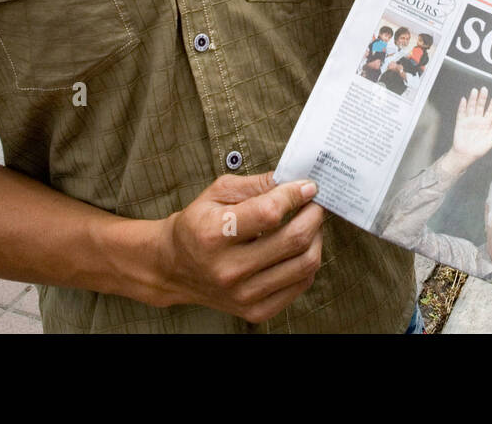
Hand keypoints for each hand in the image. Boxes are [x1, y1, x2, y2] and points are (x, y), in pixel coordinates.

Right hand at [155, 172, 323, 323]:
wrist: (175, 267)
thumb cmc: (198, 224)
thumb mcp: (218, 192)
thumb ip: (256, 184)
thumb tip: (294, 181)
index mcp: (214, 234)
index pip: (269, 213)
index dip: (295, 195)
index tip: (307, 186)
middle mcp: (228, 269)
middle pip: (293, 240)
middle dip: (313, 215)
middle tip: (315, 203)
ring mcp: (243, 294)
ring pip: (304, 264)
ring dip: (316, 237)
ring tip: (310, 223)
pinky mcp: (255, 311)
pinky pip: (301, 285)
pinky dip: (308, 262)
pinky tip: (300, 248)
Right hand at [447, 87, 491, 170]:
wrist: (466, 155)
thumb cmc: (479, 149)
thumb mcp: (491, 140)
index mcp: (486, 125)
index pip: (490, 112)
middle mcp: (477, 121)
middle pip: (480, 106)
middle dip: (482, 98)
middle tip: (484, 89)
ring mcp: (469, 121)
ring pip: (471, 107)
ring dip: (473, 99)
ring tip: (475, 91)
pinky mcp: (460, 123)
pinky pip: (461, 113)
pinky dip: (462, 106)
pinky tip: (464, 100)